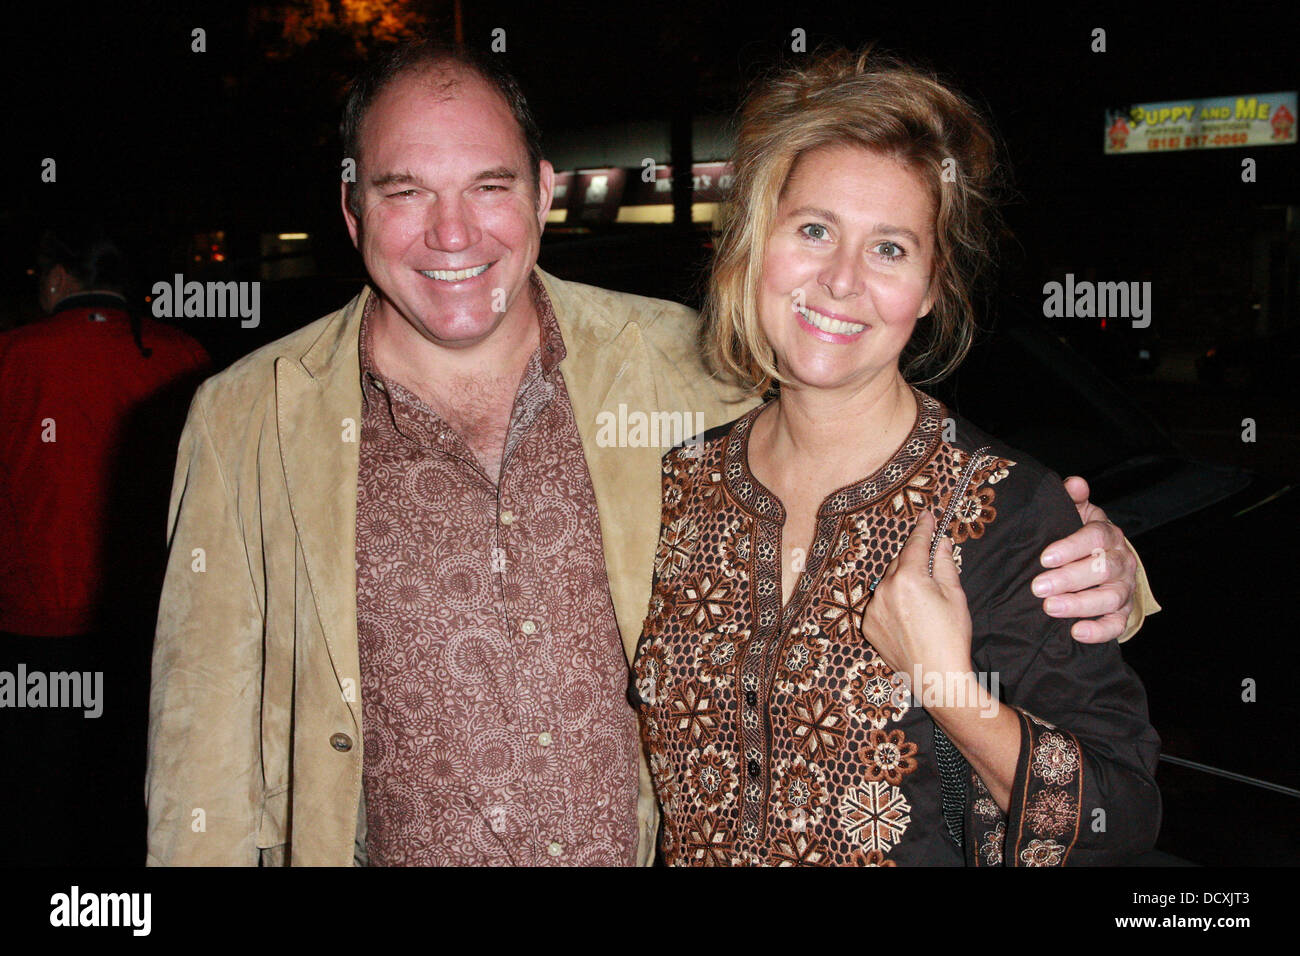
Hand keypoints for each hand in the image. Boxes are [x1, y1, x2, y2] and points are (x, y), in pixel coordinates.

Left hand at [858, 511, 971, 679]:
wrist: (936, 676)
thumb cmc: (951, 636)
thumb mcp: (955, 596)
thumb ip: (945, 564)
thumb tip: (941, 542)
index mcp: (909, 578)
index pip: (915, 544)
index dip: (923, 528)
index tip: (927, 516)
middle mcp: (885, 589)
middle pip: (900, 563)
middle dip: (914, 562)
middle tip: (932, 574)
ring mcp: (873, 608)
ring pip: (888, 583)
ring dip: (902, 584)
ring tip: (922, 607)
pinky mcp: (868, 624)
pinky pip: (880, 603)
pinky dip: (892, 603)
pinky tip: (909, 619)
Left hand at [1032, 476, 1135, 643]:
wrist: (1099, 564)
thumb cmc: (1077, 538)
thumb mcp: (1073, 515)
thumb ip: (1071, 499)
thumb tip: (1075, 483)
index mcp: (1107, 534)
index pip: (1097, 536)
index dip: (1072, 547)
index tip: (1045, 557)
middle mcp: (1121, 560)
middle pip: (1103, 568)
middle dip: (1069, 579)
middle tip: (1038, 587)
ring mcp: (1124, 588)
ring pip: (1110, 597)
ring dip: (1080, 604)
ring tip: (1050, 608)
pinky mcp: (1122, 613)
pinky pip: (1117, 625)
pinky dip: (1099, 631)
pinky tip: (1076, 632)